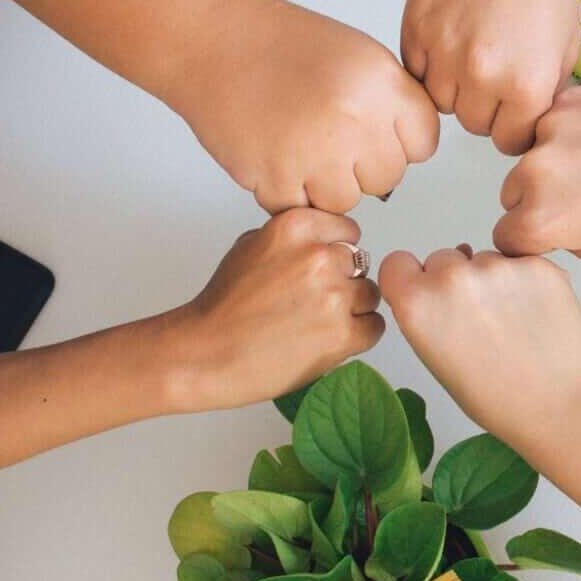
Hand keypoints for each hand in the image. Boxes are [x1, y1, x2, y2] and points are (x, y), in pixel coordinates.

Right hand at [163, 209, 385, 411]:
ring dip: (353, 309)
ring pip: (371, 295)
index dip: (337, 252)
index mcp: (296, 227)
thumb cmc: (223, 305)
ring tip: (318, 323)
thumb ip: (294, 237)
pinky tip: (328, 340)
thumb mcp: (251, 245)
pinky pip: (374, 327)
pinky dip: (358, 336)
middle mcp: (319, 256)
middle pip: (361, 264)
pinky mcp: (342, 335)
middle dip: (343, 281)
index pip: (348, 230)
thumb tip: (326, 240)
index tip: (321, 270)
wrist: (206, 354)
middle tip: (313, 302)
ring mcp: (333, 296)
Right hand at [175, 0, 438, 213]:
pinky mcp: (276, 178)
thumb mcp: (359, 56)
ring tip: (298, 145)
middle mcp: (354, 118)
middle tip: (328, 138)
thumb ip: (390, 102)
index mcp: (381, 83)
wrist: (215, 39)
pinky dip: (288, 192)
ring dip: (324, 184)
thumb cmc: (282, 44)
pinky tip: (276, 155)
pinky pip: (302, 210)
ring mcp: (315, 152)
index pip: (424, 142)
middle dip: (362, 166)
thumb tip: (408, 150)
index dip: (399, 141)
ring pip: (347, 201)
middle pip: (388, 177)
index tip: (376, 133)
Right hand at [379, 245, 580, 448]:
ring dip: (492, 280)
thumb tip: (436, 281)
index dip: (412, 279)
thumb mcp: (435, 358)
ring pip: (483, 258)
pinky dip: (525, 281)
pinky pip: (519, 261)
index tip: (427, 295)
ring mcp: (498, 266)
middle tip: (478, 319)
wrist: (557, 407)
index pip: (397, 263)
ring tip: (512, 322)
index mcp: (418, 303)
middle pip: (442, 258)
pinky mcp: (537, 264)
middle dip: (454, 280)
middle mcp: (452, 277)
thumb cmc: (493, 397)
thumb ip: (425, 313)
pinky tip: (535, 314)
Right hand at [401, 0, 579, 154]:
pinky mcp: (414, 25)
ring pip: (440, 101)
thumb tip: (527, 120)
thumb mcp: (567, 42)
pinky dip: (430, 60)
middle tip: (495, 67)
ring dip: (454, 84)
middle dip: (485, 104)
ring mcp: (443, 50)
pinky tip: (453, 31)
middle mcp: (482, 73)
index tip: (514, 106)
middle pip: (472, 124)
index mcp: (527, 83)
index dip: (514, 122)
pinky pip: (415, 69)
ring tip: (473, 46)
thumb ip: (546, 90)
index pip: (510, 139)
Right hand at [495, 84, 580, 260]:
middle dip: (535, 196)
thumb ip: (557, 239)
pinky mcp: (562, 104)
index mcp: (541, 220)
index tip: (544, 229)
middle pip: (510, 193)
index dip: (526, 236)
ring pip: (527, 154)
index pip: (504, 235)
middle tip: (579, 193)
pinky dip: (566, 131)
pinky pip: (548, 123)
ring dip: (549, 160)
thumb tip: (539, 227)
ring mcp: (547, 134)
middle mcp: (535, 175)